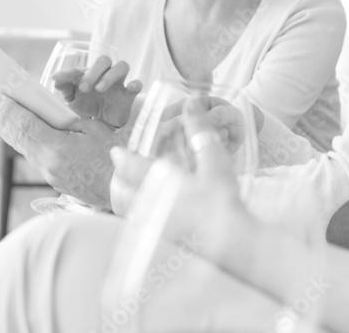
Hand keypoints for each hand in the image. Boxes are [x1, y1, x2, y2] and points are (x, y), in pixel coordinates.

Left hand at [0, 93, 120, 208]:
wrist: (119, 188)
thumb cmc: (112, 157)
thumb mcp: (95, 130)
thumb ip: (71, 122)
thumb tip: (55, 116)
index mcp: (59, 147)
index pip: (27, 124)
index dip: (11, 110)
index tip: (0, 99)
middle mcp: (49, 163)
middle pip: (20, 138)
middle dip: (6, 120)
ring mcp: (50, 174)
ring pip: (26, 151)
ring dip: (15, 135)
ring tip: (6, 121)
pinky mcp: (54, 182)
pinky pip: (37, 161)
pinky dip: (29, 147)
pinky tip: (28, 140)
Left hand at [50, 56, 141, 127]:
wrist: (101, 126)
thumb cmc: (86, 107)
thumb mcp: (71, 99)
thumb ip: (63, 88)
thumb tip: (55, 78)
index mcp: (88, 75)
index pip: (80, 67)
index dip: (70, 72)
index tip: (59, 79)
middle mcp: (104, 75)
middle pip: (104, 60)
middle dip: (94, 71)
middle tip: (84, 88)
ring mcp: (118, 84)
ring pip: (121, 66)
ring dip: (110, 75)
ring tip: (100, 88)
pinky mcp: (128, 96)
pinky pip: (137, 85)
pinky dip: (135, 84)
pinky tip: (131, 87)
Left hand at [110, 113, 250, 263]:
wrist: (232, 243)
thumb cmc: (222, 201)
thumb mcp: (215, 161)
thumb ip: (200, 131)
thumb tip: (191, 103)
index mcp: (159, 185)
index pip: (130, 169)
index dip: (122, 159)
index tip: (116, 152)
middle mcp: (150, 207)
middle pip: (122, 195)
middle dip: (119, 181)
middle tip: (120, 172)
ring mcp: (156, 229)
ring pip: (130, 213)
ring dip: (127, 199)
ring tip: (133, 192)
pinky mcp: (166, 244)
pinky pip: (142, 228)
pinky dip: (141, 217)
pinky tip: (155, 214)